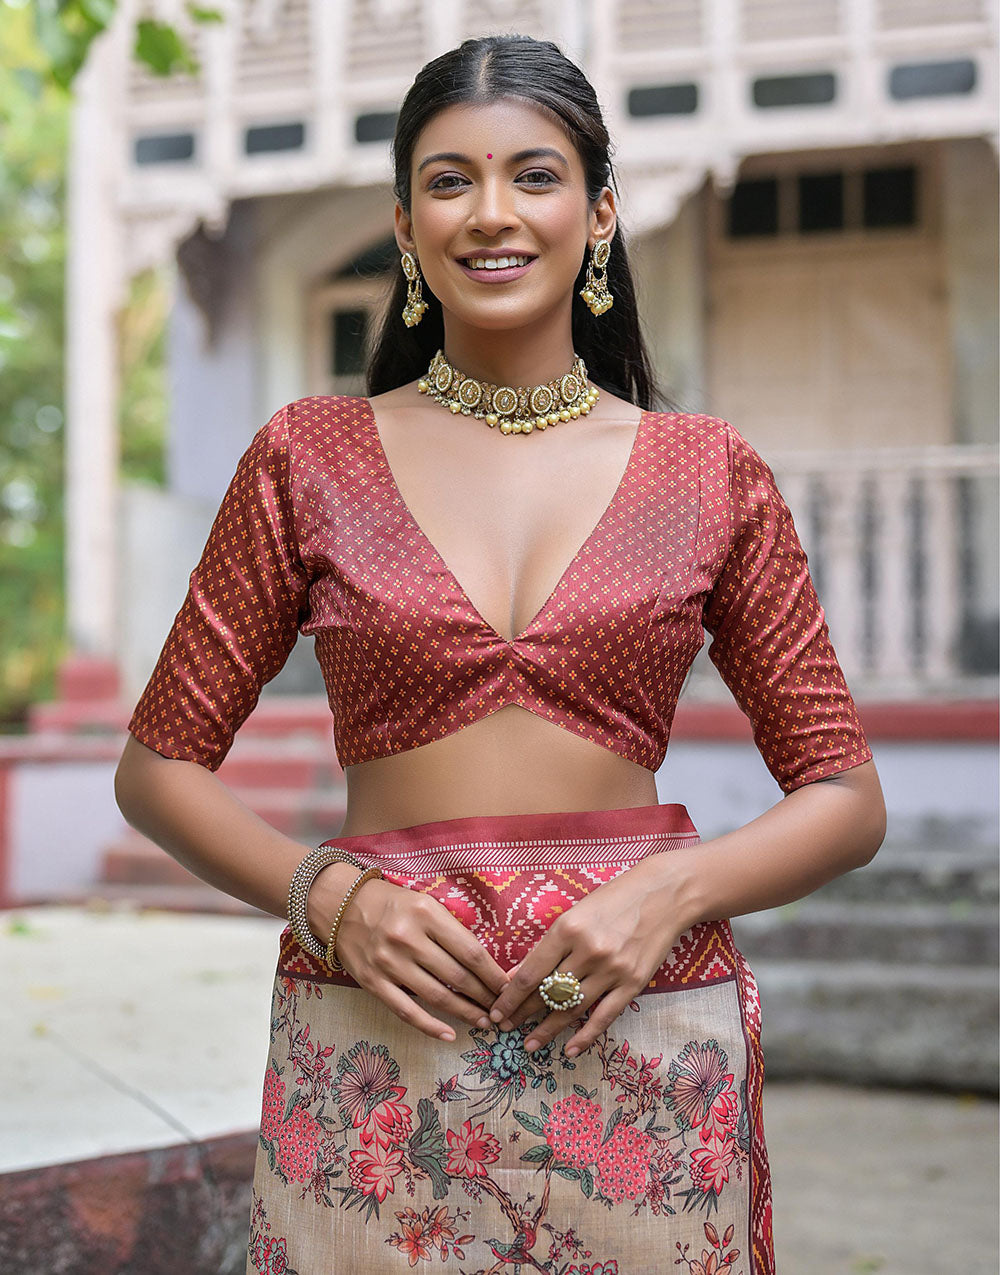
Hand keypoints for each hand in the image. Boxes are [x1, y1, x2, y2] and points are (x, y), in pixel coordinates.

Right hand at [325, 872, 511, 1043]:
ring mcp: (389, 963)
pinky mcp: (373, 982)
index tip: (508, 988)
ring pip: (437, 996)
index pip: (471, 951)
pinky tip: (449, 1034)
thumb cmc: (393, 904)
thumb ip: (450, 930)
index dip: (493, 975)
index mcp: (426, 914)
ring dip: (465, 1013)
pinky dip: (430, 1026)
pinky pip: (407, 1011)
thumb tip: (484, 965)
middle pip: (457, 977)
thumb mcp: (425, 903)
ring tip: (483, 1021)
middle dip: (484, 997)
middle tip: (501, 1010)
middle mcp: (408, 938)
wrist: (343, 905)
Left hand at [487, 858, 681, 1057]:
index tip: (496, 1012)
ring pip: (572, 1008)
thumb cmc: (613, 899)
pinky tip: (569, 1049)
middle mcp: (589, 951)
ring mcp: (613, 969)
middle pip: (548, 993)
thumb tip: (516, 977)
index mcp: (568, 929)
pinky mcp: (634, 983)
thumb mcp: (575, 914)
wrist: (663, 895)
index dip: (510, 997)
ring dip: (548, 1030)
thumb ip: (548, 946)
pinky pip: (605, 1016)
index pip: (531, 973)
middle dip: (523, 1014)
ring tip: (530, 1044)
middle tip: (505, 1029)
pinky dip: (585, 1036)